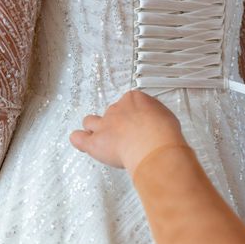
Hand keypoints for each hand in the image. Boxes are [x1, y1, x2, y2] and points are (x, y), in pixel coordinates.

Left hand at [70, 90, 185, 174]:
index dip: (132, 113)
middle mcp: (117, 110)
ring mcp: (104, 125)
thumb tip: (157, 122)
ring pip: (90, 121)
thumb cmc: (162, 131)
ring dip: (93, 128)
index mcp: (133, 99)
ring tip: (98, 135)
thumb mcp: (166, 115)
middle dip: (115, 122)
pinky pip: (79, 139)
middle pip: (110, 112)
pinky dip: (79, 140)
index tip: (137, 120)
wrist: (153, 144)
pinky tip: (81, 142)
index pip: (128, 102)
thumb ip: (155, 116)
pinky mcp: (95, 142)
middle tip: (124, 133)